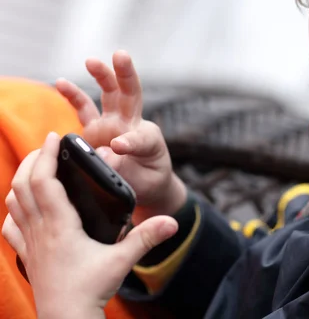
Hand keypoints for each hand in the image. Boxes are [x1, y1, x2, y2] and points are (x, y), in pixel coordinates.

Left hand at [1, 133, 177, 317]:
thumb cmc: (90, 290)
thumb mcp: (122, 261)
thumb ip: (146, 237)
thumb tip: (172, 221)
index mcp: (60, 226)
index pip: (43, 181)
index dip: (46, 156)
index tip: (56, 137)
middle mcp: (39, 230)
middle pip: (22, 185)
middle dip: (32, 160)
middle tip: (47, 147)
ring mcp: (29, 243)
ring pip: (13, 202)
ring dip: (22, 179)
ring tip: (37, 168)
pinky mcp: (27, 256)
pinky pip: (11, 226)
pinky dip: (14, 209)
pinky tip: (23, 206)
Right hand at [55, 50, 186, 222]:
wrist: (144, 185)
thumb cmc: (147, 182)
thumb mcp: (140, 182)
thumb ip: (122, 169)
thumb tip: (102, 152)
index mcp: (149, 140)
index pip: (140, 137)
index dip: (129, 141)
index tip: (117, 147)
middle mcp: (131, 125)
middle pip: (130, 95)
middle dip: (126, 74)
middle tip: (121, 55)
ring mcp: (113, 124)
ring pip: (109, 94)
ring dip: (102, 76)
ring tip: (92, 61)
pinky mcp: (96, 130)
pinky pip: (84, 109)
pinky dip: (73, 95)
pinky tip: (60, 82)